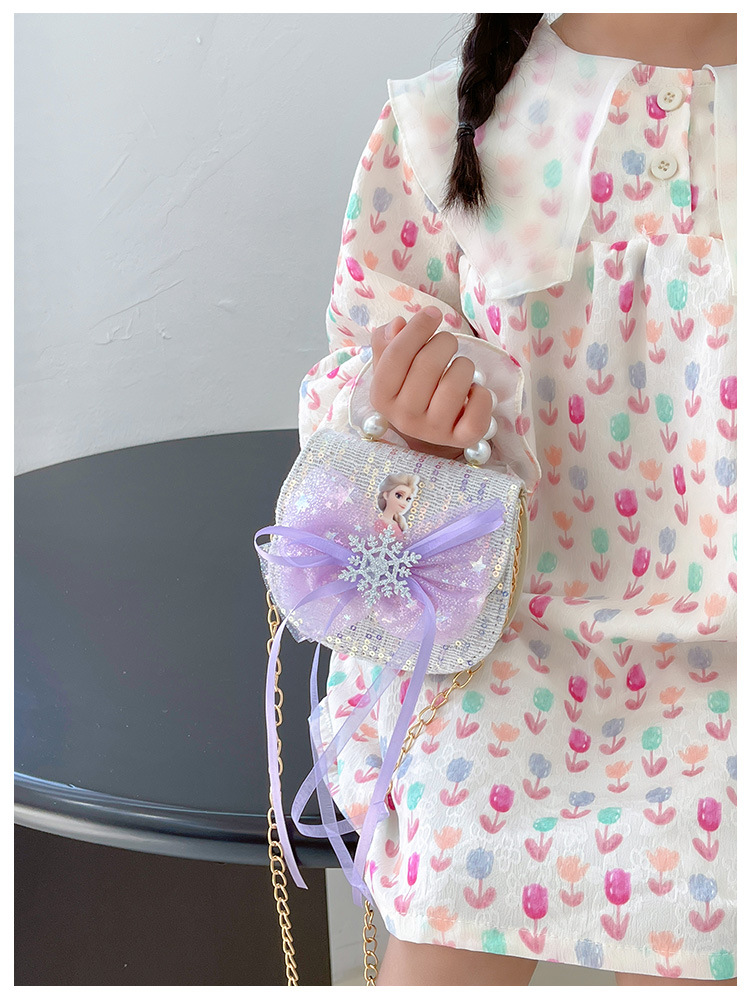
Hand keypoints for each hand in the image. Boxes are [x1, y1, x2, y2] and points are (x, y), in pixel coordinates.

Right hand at [369, 306, 493, 459]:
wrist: (429, 428)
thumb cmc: (411, 387)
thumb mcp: (391, 367)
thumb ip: (387, 341)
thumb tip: (398, 325)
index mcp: (381, 396)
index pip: (396, 355)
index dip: (417, 327)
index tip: (432, 314)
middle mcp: (404, 417)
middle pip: (427, 364)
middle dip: (444, 342)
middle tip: (447, 343)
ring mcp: (433, 431)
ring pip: (456, 383)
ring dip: (464, 365)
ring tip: (459, 368)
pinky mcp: (462, 439)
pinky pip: (479, 409)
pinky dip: (482, 393)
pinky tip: (473, 391)